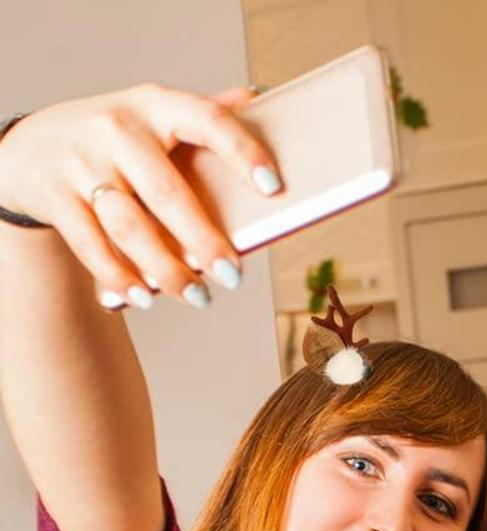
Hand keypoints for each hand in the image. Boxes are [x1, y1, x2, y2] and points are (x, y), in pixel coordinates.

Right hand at [0, 85, 279, 304]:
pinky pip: (90, 244)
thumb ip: (203, 115)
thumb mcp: (157, 117)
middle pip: (166, 193)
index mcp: (156, 106)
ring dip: (165, 269)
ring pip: (128, 226)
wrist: (36, 148)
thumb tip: (258, 101)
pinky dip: (118, 275)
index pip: (206, 120)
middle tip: (233, 277)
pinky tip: (143, 297)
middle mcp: (116, 130)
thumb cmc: (120, 142)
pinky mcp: (55, 195)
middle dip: (203, 240)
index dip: (242, 152)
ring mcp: (81, 162)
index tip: (274, 187)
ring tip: (198, 298)